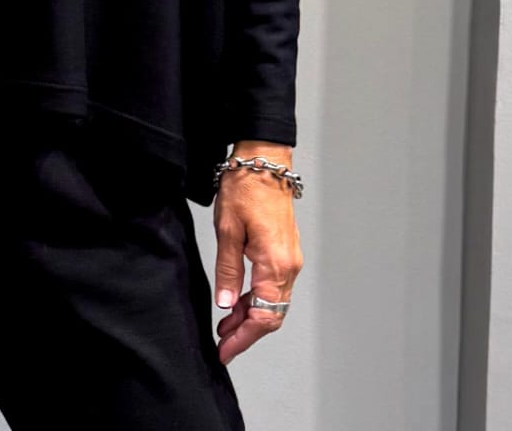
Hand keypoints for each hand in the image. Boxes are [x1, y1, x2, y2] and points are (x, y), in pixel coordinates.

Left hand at [211, 165, 302, 364]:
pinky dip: (257, 299)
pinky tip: (238, 301)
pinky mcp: (286, 251)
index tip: (224, 350)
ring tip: (225, 325)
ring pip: (274, 301)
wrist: (264, 161)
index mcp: (275, 264)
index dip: (244, 338)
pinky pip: (274, 286)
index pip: (264, 317)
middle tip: (221, 342)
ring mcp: (290, 259)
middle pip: (272, 314)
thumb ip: (228, 270)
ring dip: (251, 316)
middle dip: (247, 332)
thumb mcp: (227, 230)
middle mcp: (289, 266)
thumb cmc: (245, 188)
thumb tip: (226, 305)